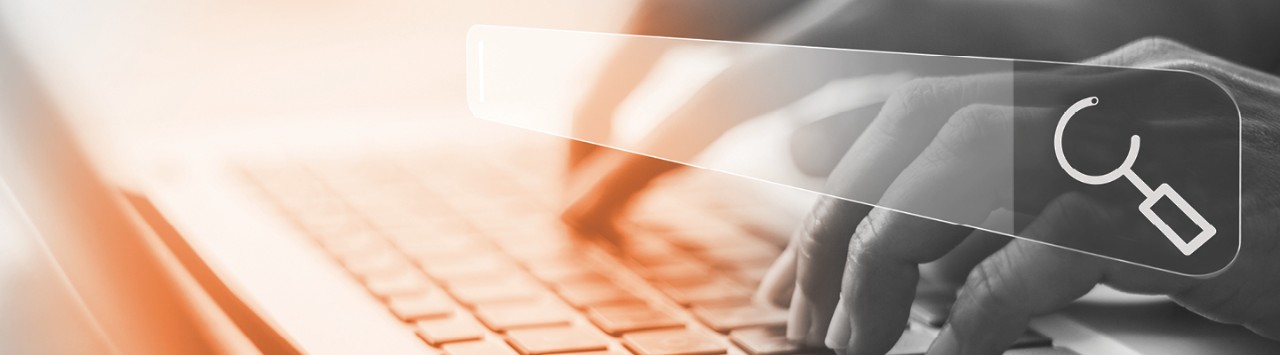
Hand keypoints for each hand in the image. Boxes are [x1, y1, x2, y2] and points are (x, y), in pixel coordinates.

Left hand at [756, 38, 1279, 353]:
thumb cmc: (1274, 249)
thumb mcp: (1140, 225)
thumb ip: (1037, 223)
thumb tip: (930, 275)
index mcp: (1103, 85)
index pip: (932, 102)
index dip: (843, 168)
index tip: (794, 256)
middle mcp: (1120, 93)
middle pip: (923, 136)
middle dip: (840, 231)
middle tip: (806, 320)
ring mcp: (1156, 141)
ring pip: (958, 183)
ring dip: (884, 275)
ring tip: (851, 348)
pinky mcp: (1188, 210)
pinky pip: (1039, 257)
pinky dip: (976, 318)